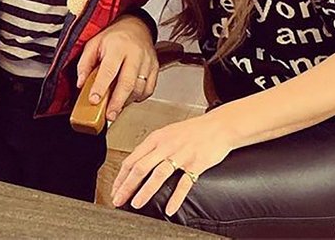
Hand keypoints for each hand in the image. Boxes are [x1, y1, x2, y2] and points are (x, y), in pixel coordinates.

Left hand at [76, 15, 158, 121]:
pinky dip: (139, 97)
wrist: (136, 26)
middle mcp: (135, 54)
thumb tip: (80, 84)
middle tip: (109, 116)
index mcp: (117, 46)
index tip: (93, 100)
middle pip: (128, 83)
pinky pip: (149, 89)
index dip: (100, 87)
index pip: (109, 70)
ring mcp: (147, 61)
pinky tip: (128, 98)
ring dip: (127, 101)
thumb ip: (84, 63)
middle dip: (117, 102)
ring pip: (139, 88)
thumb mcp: (94, 43)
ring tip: (115, 106)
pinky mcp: (155, 68)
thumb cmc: (113, 37)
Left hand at [111, 112, 233, 214]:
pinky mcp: (196, 163)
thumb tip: (137, 165)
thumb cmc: (192, 132)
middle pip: (141, 167)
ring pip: (158, 174)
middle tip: (118, 200)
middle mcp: (166, 145)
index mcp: (156, 138)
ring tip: (136, 204)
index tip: (115, 190)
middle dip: (127, 185)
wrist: (219, 126)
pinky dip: (176, 198)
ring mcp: (181, 154)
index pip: (132, 159)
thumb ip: (153, 149)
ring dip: (145, 191)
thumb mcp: (167, 134)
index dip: (121, 176)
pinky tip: (169, 209)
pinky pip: (184, 183)